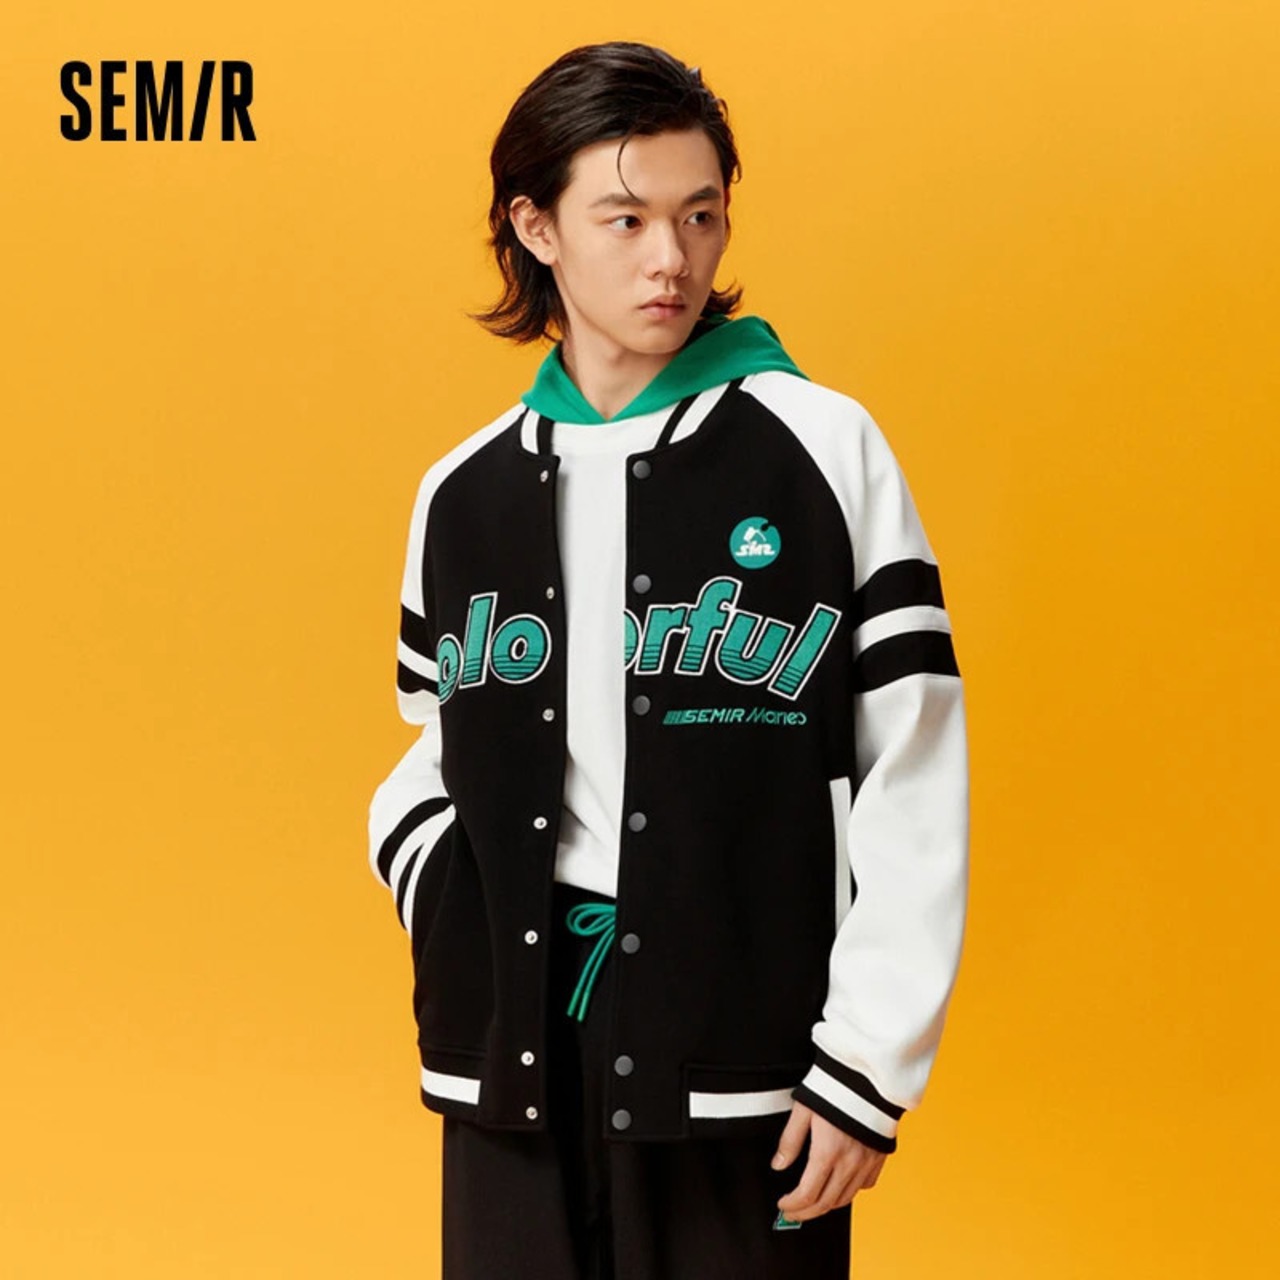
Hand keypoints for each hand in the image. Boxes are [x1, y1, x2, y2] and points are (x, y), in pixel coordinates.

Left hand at [771, 1099, 887, 1222]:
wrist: (868, 1076)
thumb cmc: (834, 1088)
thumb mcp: (803, 1110)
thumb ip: (790, 1140)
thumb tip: (778, 1165)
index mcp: (827, 1152)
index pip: (807, 1194)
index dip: (792, 1205)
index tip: (783, 1205)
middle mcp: (849, 1162)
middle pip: (825, 1203)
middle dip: (806, 1212)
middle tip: (793, 1212)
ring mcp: (866, 1162)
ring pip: (845, 1199)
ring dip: (826, 1205)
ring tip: (813, 1202)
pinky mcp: (878, 1158)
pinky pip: (865, 1186)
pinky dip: (850, 1191)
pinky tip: (839, 1185)